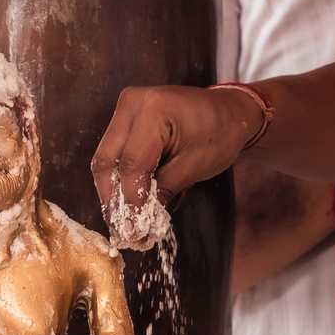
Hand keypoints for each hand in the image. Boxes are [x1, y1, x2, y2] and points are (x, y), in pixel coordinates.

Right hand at [91, 85, 262, 215]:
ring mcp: (126, 107)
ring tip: (120, 222)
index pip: (131, 164)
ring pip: (105, 158)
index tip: (132, 231)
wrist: (229, 109)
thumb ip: (163, 189)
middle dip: (112, 200)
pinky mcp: (126, 117)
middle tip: (120, 231)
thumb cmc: (221, 133)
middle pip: (107, 160)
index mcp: (154, 109)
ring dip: (111, 192)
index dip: (130, 201)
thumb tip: (138, 220)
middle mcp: (132, 103)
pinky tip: (123, 202)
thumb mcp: (195, 165)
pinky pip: (113, 152)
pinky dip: (117, 178)